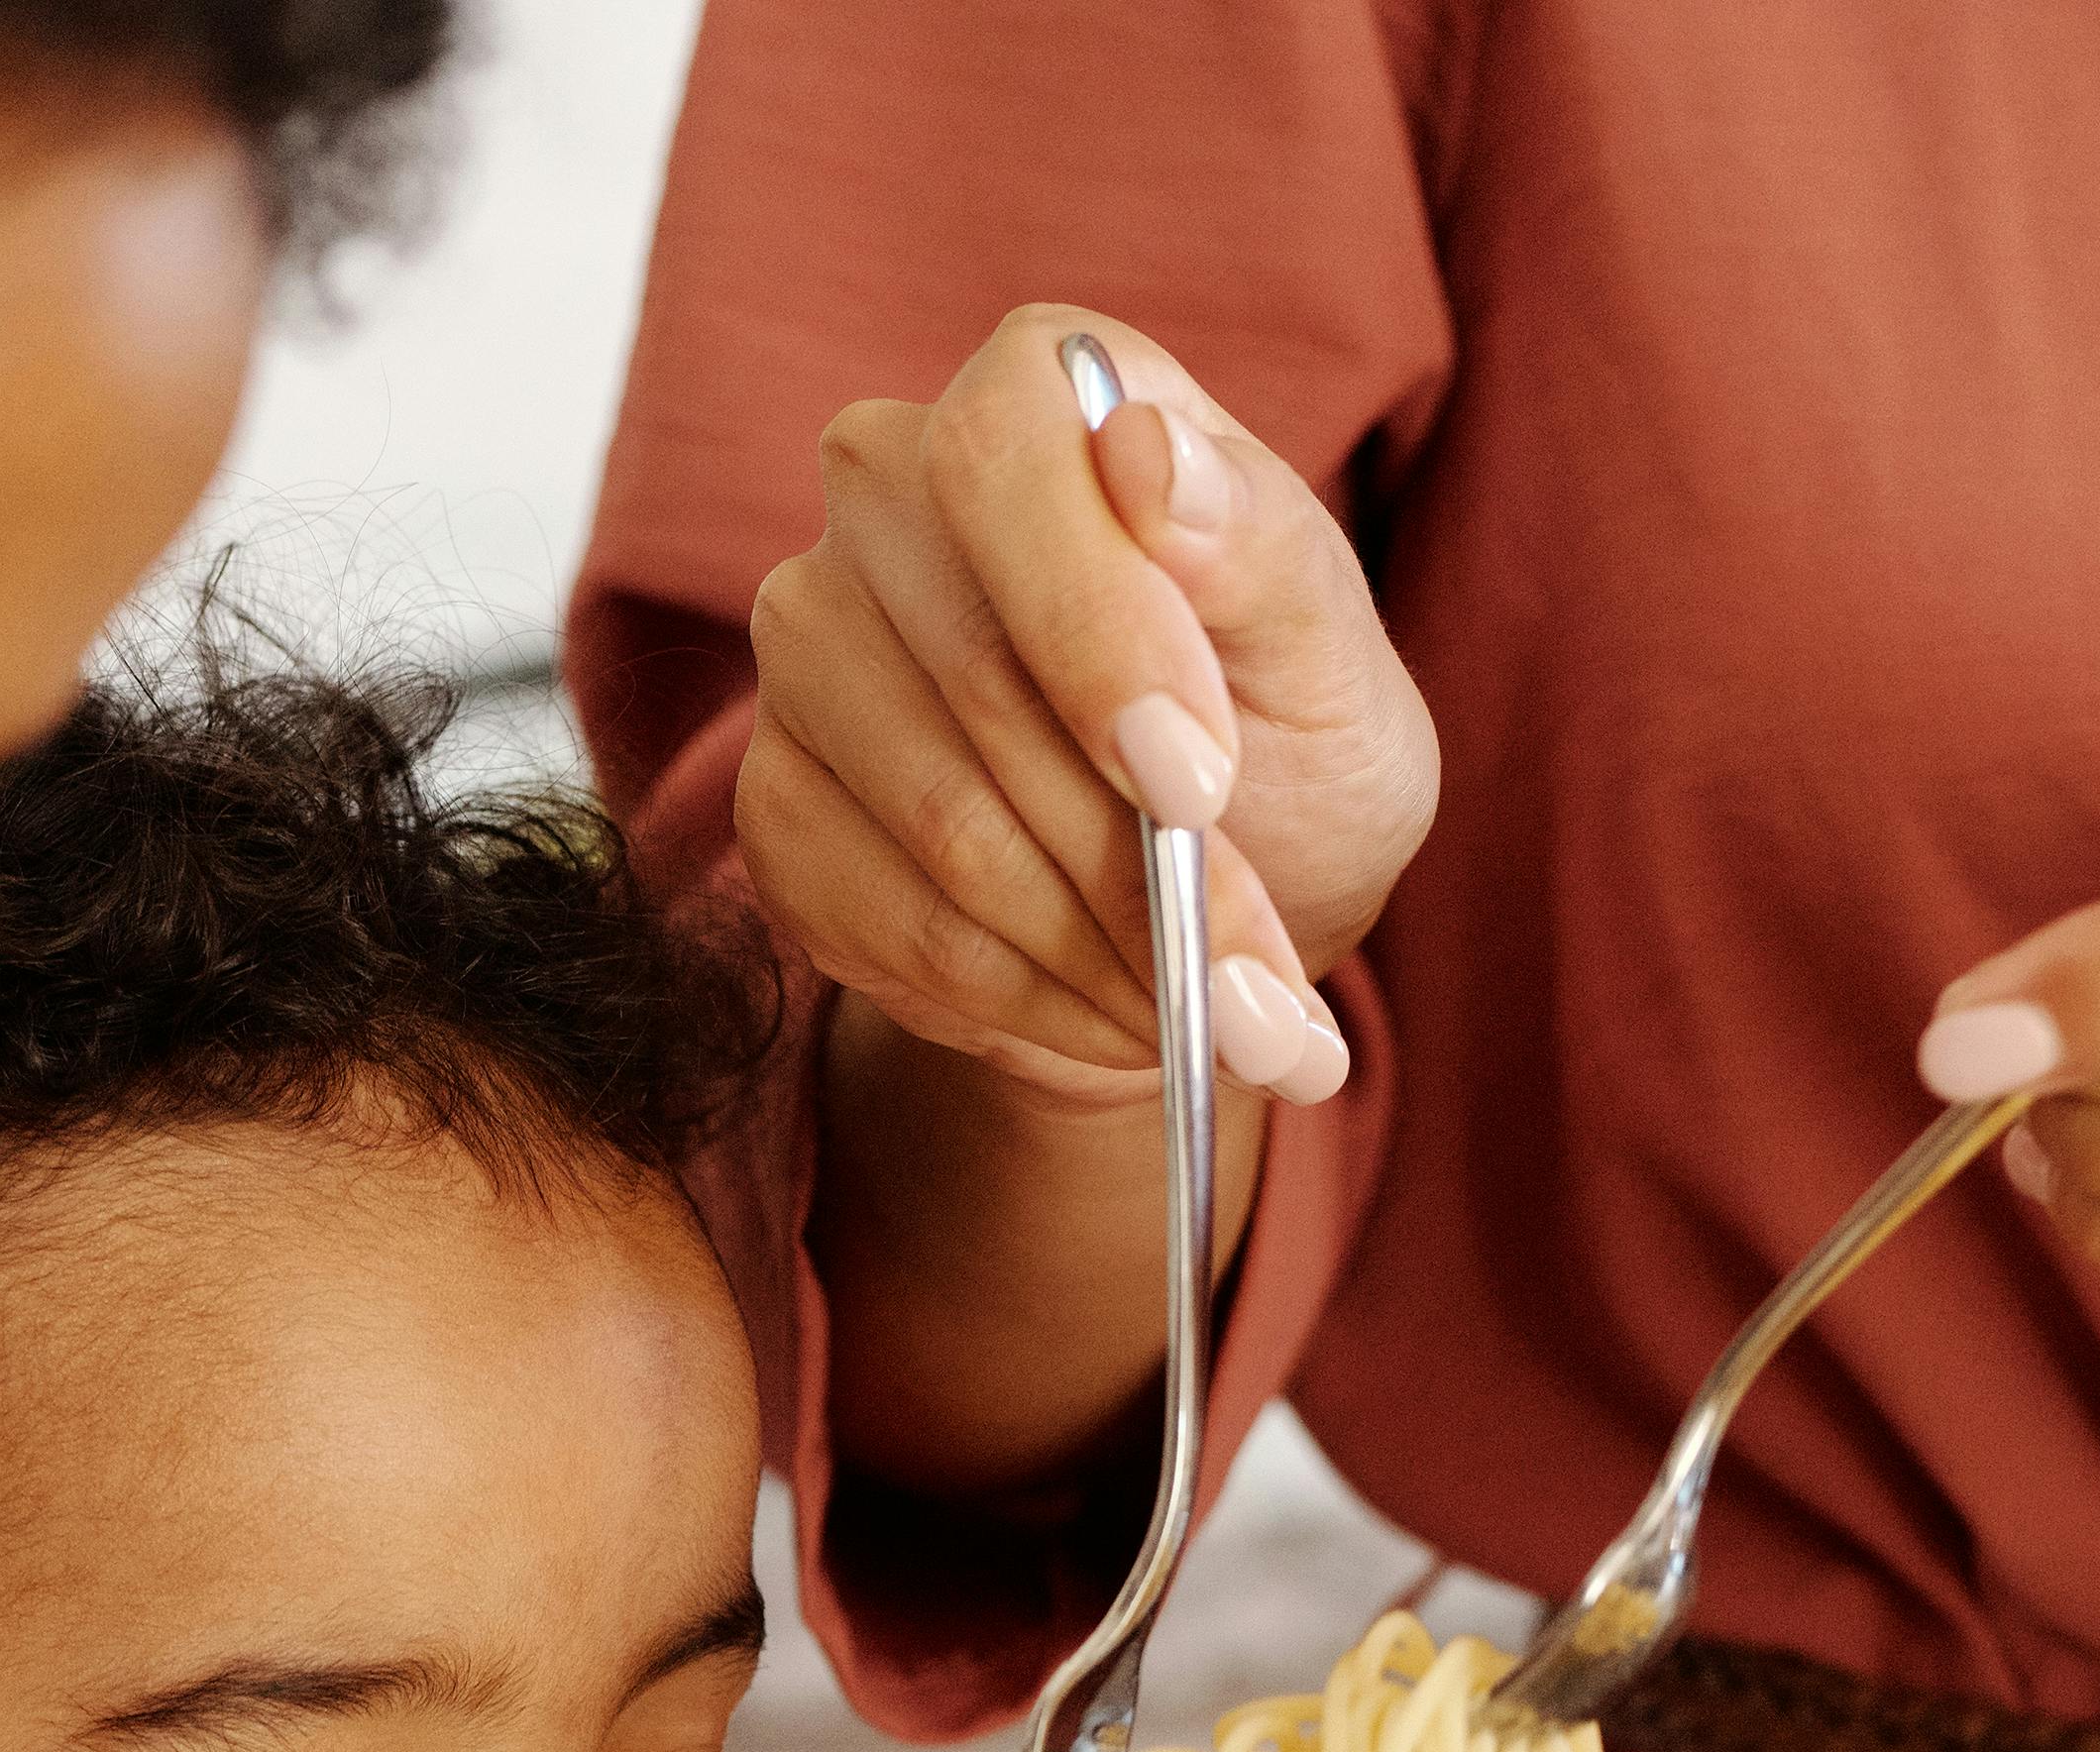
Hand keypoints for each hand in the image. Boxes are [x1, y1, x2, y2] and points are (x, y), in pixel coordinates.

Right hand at [740, 300, 1437, 1110]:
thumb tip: (1146, 452)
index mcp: (1037, 399)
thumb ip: (1259, 548)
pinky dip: (1018, 1000)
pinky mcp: (772, 798)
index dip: (1095, 628)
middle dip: (1130, 859)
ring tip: (1191, 1001)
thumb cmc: (1283, 745)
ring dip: (1090, 950)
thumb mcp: (1328, 655)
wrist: (1200, 907)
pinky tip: (1095, 1005)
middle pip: (971, 669)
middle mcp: (887, 493)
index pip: (997, 455)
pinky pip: (881, 923)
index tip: (1197, 782)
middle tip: (1247, 977)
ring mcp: (809, 645)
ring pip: (933, 820)